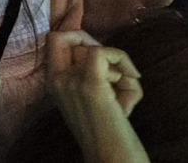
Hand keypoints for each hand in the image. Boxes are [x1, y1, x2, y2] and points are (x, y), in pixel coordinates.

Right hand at [46, 31, 146, 159]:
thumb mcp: (92, 99)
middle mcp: (57, 80)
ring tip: (126, 91)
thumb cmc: (109, 133)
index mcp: (54, 83)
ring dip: (119, 64)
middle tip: (117, 72)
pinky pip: (102, 52)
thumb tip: (108, 57)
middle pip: (75, 39)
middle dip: (101, 48)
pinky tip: (132, 79)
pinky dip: (121, 59)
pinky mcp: (90, 86)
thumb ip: (93, 75)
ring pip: (95, 48)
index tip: (101, 58)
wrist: (112, 160)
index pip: (54, 40)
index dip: (78, 37)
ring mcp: (71, 82)